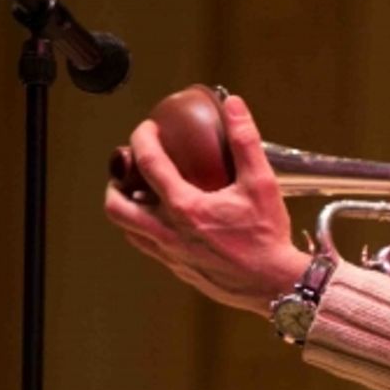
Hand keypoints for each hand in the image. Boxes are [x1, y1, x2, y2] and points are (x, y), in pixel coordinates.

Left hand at [104, 94, 311, 315]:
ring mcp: (171, 254)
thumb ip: (245, 142)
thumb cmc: (268, 236)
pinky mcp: (180, 270)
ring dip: (127, 209)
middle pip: (117, 206)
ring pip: (128, 231)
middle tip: (129, 171)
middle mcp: (169, 232)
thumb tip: (234, 106)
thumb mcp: (261, 183)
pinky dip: (147, 230)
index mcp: (185, 207)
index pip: (149, 164)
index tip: (147, 130)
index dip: (143, 139)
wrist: (275, 283)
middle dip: (115, 184)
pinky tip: (167, 223)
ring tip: (141, 196)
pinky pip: (149, 248)